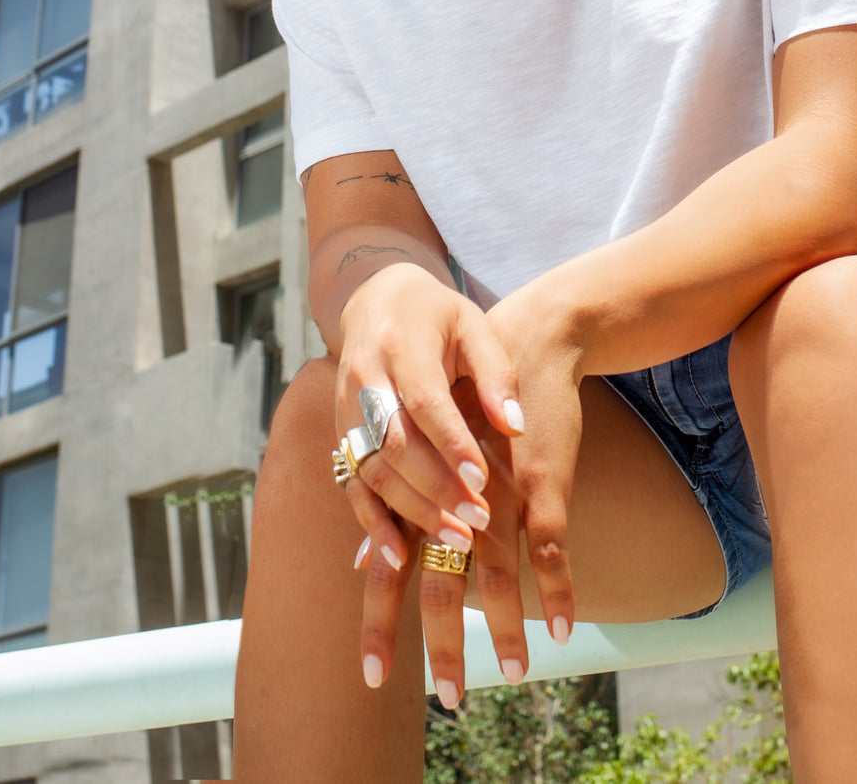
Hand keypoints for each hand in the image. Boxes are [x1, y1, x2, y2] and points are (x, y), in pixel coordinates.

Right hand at [336, 261, 522, 693]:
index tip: (482, 482)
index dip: (450, 445)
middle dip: (436, 489)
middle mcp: (364, 379)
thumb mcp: (474, 325)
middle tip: (478, 523)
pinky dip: (371, 522)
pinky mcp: (341, 434)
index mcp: (401, 345)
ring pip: (373, 470)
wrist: (375, 300)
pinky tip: (397, 555)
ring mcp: (346, 409)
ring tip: (457, 542)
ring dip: (412, 511)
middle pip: (395, 444)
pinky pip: (352, 483)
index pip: (424, 402)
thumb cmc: (438, 315)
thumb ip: (496, 373)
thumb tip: (515, 425)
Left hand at [405, 285, 584, 708]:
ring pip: (498, 573)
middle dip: (443, 643)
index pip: (388, 567)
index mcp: (418, 491)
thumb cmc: (466, 400)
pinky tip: (564, 628)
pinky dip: (560, 591)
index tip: (371, 677)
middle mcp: (453, 496)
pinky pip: (551, 546)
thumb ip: (392, 510)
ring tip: (515, 674)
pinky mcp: (542, 480)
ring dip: (508, 629)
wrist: (525, 340)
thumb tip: (359, 566)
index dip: (379, 620)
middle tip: (448, 700)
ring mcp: (500, 490)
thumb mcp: (420, 447)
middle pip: (441, 580)